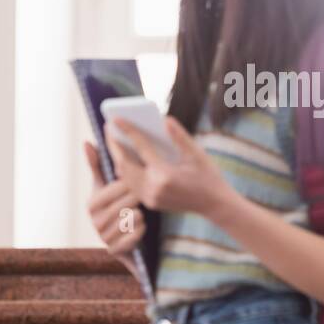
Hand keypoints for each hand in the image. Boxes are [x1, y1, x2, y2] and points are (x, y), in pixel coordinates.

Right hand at [84, 141, 143, 269]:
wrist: (126, 238)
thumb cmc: (117, 205)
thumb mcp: (107, 184)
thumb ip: (98, 165)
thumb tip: (86, 142)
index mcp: (91, 203)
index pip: (113, 190)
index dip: (128, 185)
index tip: (138, 182)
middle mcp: (95, 222)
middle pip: (123, 205)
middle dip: (136, 199)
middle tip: (146, 195)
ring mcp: (104, 238)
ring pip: (129, 220)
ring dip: (140, 215)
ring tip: (144, 211)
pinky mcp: (115, 252)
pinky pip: (132, 238)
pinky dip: (140, 231)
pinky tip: (143, 226)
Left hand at [105, 115, 236, 220]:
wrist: (215, 204)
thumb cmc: (208, 176)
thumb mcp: (197, 154)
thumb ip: (180, 136)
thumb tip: (164, 119)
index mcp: (165, 174)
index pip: (141, 148)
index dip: (128, 131)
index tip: (116, 119)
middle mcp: (154, 188)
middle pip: (124, 164)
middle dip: (114, 145)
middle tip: (108, 128)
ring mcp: (150, 198)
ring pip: (124, 176)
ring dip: (116, 158)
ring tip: (113, 140)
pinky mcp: (150, 203)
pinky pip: (131, 185)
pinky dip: (125, 170)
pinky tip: (124, 157)